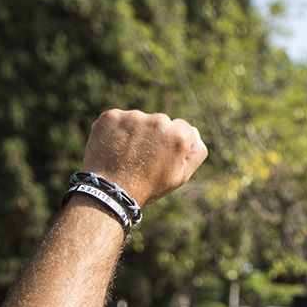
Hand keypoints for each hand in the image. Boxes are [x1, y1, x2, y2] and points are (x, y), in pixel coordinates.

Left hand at [80, 109, 207, 204]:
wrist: (111, 190)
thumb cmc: (149, 187)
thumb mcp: (181, 176)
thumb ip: (196, 153)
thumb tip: (194, 133)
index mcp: (178, 136)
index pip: (183, 128)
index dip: (172, 144)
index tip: (161, 157)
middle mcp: (158, 121)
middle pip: (161, 122)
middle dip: (155, 135)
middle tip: (143, 158)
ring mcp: (133, 117)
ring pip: (139, 120)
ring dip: (135, 133)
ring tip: (127, 155)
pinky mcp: (112, 116)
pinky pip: (119, 120)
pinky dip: (116, 131)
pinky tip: (114, 148)